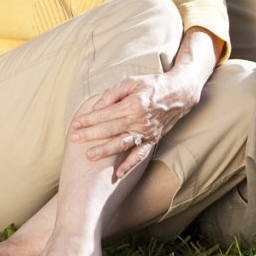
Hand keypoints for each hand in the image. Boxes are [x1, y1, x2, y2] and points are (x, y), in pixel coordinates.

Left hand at [69, 73, 199, 178]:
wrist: (180, 94)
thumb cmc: (153, 85)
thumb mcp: (132, 81)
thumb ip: (113, 93)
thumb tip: (97, 107)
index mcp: (134, 104)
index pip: (106, 114)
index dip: (89, 119)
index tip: (76, 124)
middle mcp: (140, 120)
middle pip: (111, 129)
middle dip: (90, 134)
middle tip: (74, 138)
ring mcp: (147, 132)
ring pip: (122, 144)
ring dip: (105, 151)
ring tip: (89, 156)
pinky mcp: (153, 140)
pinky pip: (140, 155)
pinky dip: (129, 166)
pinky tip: (117, 174)